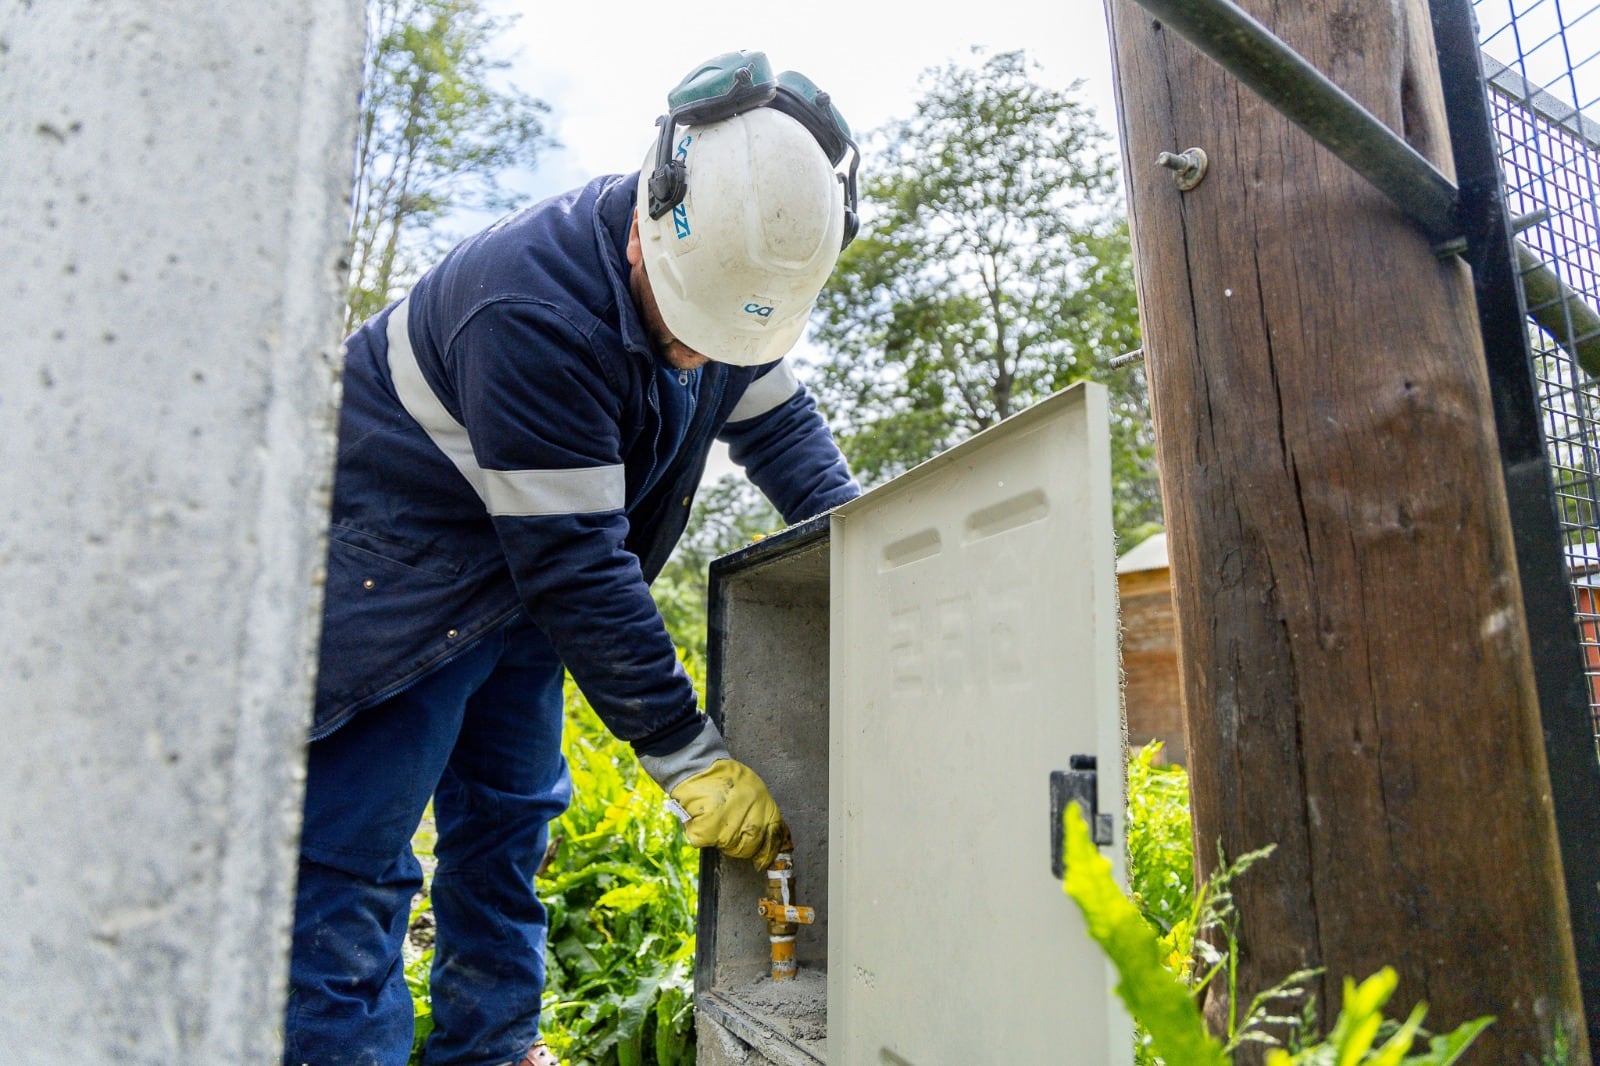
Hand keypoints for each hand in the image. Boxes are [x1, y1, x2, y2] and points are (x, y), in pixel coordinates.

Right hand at [668, 758, 789, 869]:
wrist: (699, 768)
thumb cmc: (725, 776)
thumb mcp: (754, 789)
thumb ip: (761, 811)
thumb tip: (766, 832)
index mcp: (765, 810)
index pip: (773, 839)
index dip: (769, 852)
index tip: (764, 860)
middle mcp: (751, 823)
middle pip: (749, 849)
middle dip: (741, 846)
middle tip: (729, 830)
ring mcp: (730, 831)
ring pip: (727, 847)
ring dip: (720, 838)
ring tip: (714, 816)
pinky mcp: (708, 834)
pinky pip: (705, 841)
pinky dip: (700, 832)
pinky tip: (701, 817)